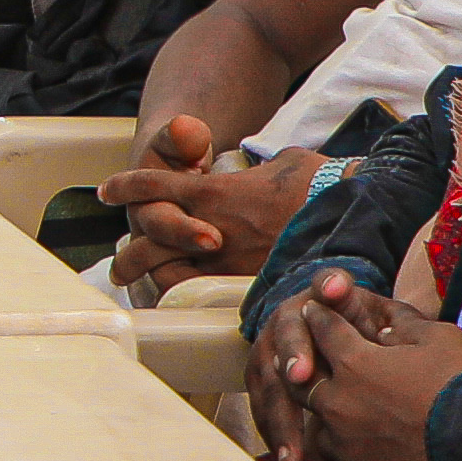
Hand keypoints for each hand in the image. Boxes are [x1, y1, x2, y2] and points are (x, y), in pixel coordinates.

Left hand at [100, 114, 315, 290]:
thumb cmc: (321, 180)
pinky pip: (205, 296)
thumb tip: (253, 171)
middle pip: (151, 241)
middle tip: (118, 263)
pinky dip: (187, 297)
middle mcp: (213, 230)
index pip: (155, 188)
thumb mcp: (280, 161)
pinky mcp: (249, 285)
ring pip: (172, 276)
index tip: (106, 190)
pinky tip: (182, 299)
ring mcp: (229, 262)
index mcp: (215, 194)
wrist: (354, 211)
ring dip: (152, 280)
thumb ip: (254, 168)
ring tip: (141, 286)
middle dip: (130, 253)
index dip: (126, 187)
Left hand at [257, 274, 461, 460]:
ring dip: (325, 428)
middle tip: (301, 367)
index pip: (325, 331)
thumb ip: (405, 326)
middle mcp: (338, 402)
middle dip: (301, 370)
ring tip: (335, 428)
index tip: (313, 312)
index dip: (320, 318)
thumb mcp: (439, 337)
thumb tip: (386, 326)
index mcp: (355, 362)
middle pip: (300, 383)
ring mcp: (344, 445)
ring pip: (316, 435)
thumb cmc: (461, 382)